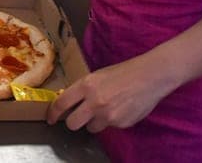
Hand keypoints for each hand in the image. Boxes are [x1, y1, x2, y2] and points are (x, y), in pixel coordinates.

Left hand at [46, 53, 179, 133]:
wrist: (150, 76)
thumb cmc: (124, 72)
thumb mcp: (99, 75)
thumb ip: (85, 90)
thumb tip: (71, 102)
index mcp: (86, 85)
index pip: (61, 103)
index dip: (53, 113)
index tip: (51, 118)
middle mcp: (94, 102)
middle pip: (72, 124)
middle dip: (74, 122)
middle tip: (79, 118)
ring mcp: (108, 115)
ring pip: (91, 128)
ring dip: (95, 123)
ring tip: (107, 110)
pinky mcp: (120, 124)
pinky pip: (110, 127)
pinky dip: (113, 121)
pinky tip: (121, 109)